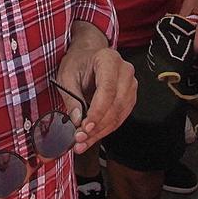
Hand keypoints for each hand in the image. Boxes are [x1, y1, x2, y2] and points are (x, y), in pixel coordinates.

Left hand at [54, 34, 135, 154]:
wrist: (87, 57)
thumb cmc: (77, 63)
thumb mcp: (66, 77)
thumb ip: (72, 98)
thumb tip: (78, 120)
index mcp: (109, 60)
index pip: (108, 90)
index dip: (97, 112)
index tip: (85, 127)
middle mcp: (125, 71)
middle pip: (116, 105)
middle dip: (98, 126)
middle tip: (81, 139)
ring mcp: (130, 84)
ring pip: (119, 115)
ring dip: (101, 132)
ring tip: (83, 142)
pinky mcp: (129, 98)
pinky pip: (120, 117)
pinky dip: (106, 130)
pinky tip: (92, 137)